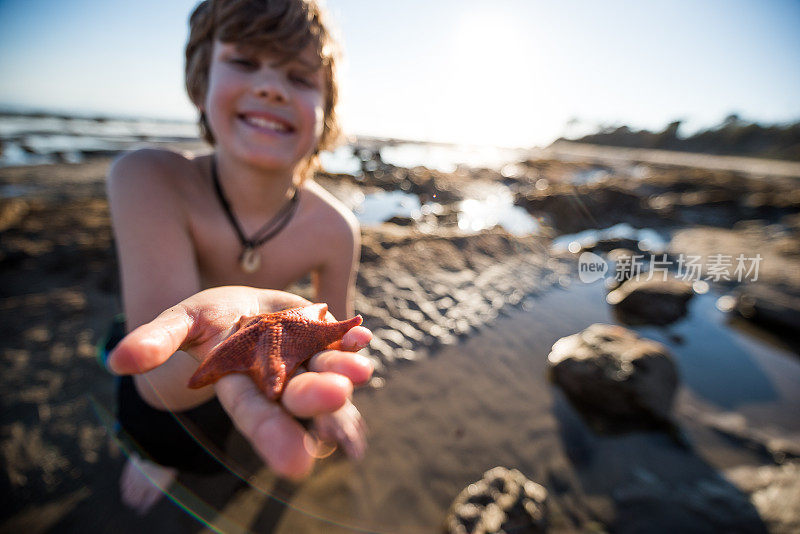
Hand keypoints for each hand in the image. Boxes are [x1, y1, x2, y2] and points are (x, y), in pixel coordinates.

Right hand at [107, 286, 372, 478]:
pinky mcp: (327, 337)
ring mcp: (307, 359)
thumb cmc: (208, 318)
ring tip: (360, 370)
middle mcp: (280, 379)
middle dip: (315, 399)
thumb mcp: (180, 322)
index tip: (297, 465)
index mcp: (243, 385)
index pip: (257, 416)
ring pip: (329, 373)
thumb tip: (117, 361)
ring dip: (345, 373)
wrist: (244, 300)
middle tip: (332, 397)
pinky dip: (354, 341)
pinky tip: (362, 336)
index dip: (273, 437)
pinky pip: (344, 342)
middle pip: (298, 396)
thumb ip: (156, 341)